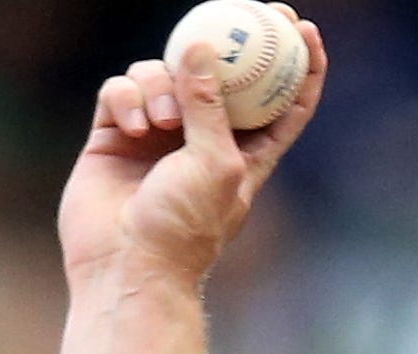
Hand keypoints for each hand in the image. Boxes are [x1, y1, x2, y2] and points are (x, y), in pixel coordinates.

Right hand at [58, 7, 328, 287]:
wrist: (126, 264)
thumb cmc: (185, 226)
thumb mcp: (216, 163)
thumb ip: (211, 105)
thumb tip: (201, 47)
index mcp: (246, 153)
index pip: (283, 103)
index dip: (300, 66)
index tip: (303, 29)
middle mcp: (203, 139)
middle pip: (221, 76)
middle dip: (229, 39)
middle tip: (238, 8)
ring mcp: (157, 134)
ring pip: (162, 74)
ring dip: (161, 85)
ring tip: (160, 122)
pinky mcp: (114, 133)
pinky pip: (120, 90)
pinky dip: (126, 98)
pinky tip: (131, 127)